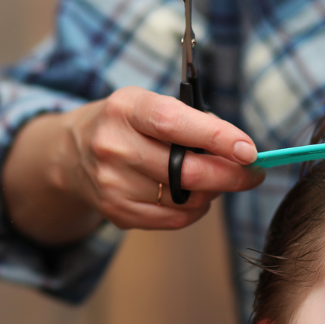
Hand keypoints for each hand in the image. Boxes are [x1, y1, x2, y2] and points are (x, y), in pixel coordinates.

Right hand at [3, 86, 263, 246]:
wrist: (71, 153)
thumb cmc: (125, 124)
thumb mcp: (148, 103)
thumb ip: (191, 120)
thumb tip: (240, 150)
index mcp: (126, 109)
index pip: (175, 124)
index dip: (216, 138)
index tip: (249, 150)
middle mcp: (114, 147)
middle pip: (185, 172)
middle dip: (230, 175)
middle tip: (253, 173)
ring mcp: (113, 184)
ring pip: (185, 200)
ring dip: (212, 192)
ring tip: (215, 179)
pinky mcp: (117, 212)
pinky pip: (174, 220)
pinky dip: (194, 209)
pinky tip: (194, 195)